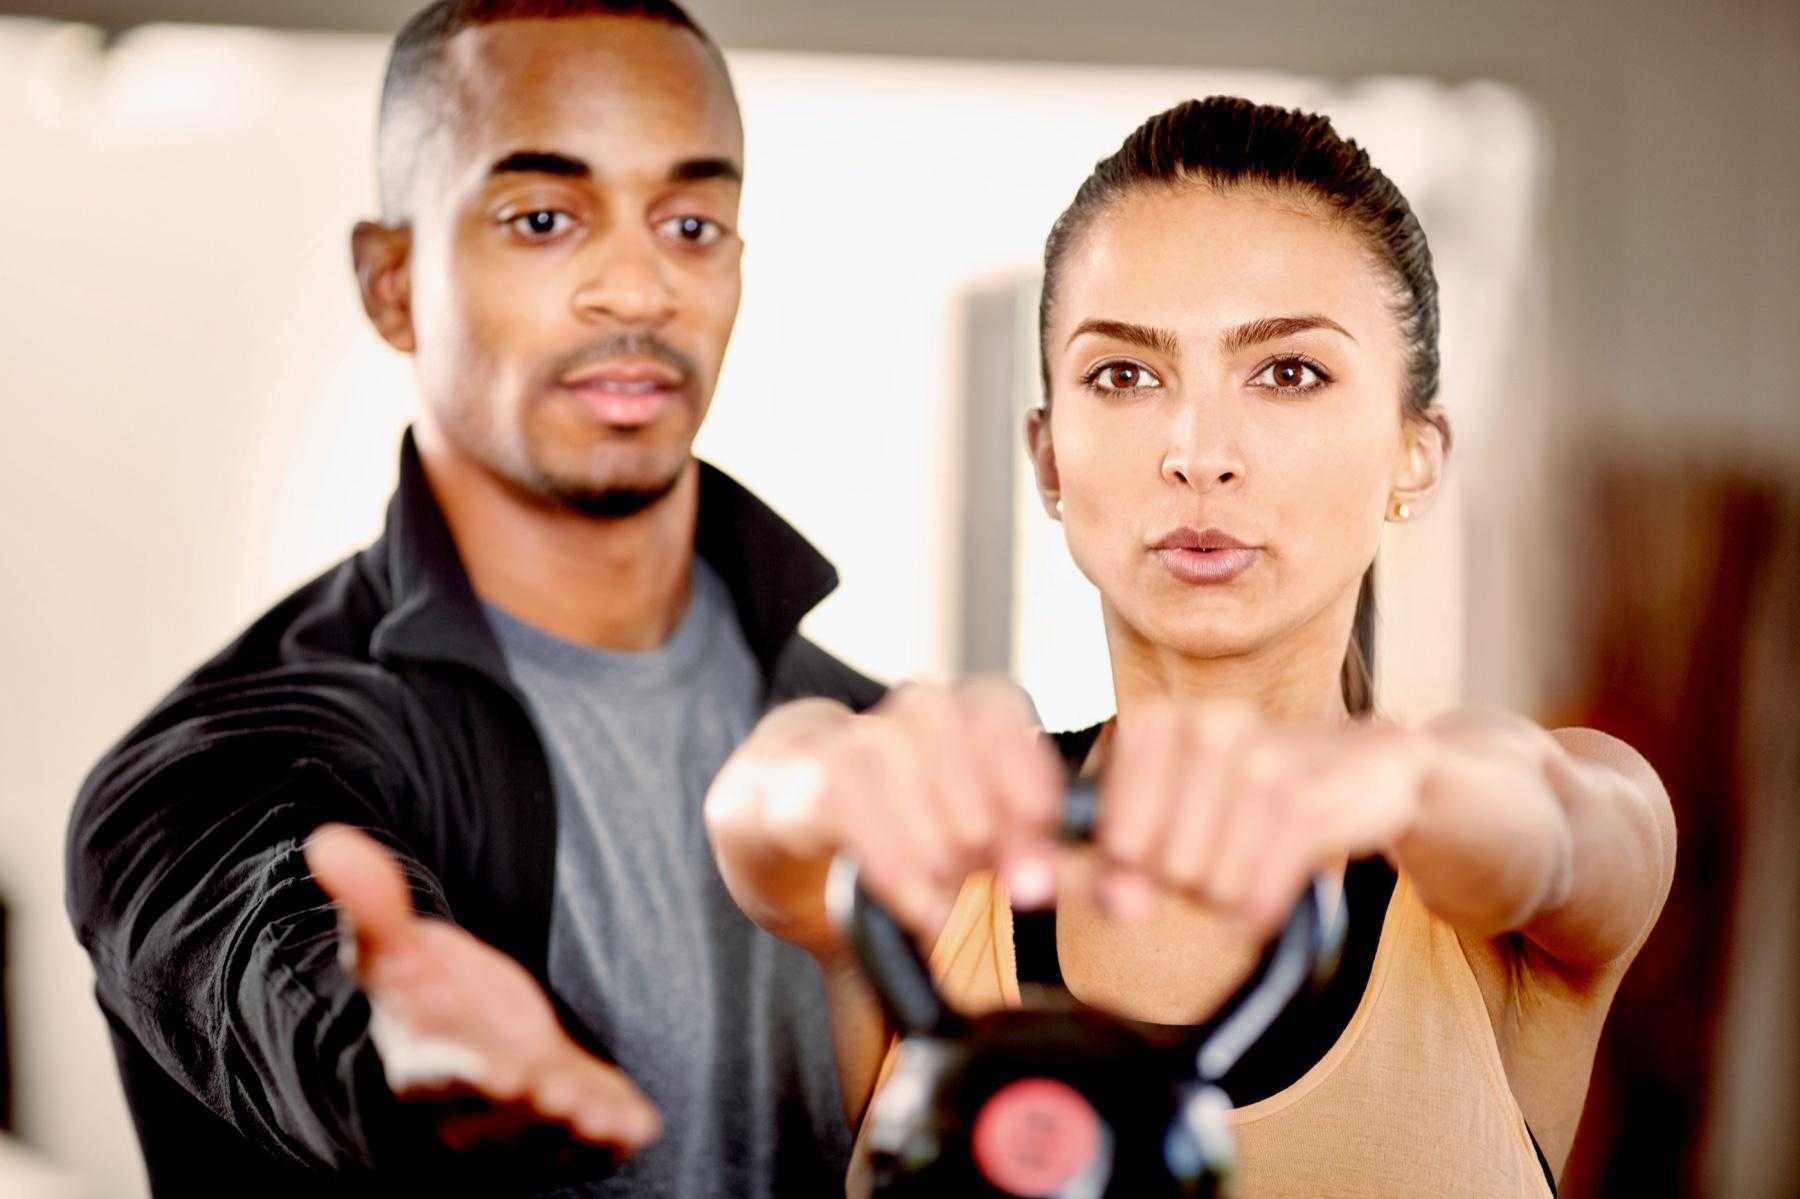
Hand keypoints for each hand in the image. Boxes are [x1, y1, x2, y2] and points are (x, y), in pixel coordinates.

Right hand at [304, 825, 660, 1154]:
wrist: (463, 1030)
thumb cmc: (423, 992)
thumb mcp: (397, 949)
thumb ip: (373, 906)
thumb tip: (328, 840)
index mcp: (424, 1066)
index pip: (445, 1079)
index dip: (472, 1080)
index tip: (506, 1074)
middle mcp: (470, 1111)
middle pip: (502, 1124)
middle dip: (535, 1116)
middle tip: (570, 1102)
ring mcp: (519, 1127)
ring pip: (547, 1144)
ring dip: (579, 1137)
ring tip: (612, 1123)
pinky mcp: (563, 1128)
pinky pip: (586, 1150)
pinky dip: (611, 1143)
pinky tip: (640, 1126)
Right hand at [707, 681, 1064, 940]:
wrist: (783, 815)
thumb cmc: (905, 832)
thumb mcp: (981, 848)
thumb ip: (1046, 866)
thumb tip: (1130, 901)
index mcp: (967, 715)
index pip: (1004, 713)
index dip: (1033, 783)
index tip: (1049, 848)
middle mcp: (913, 711)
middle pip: (962, 744)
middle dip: (994, 829)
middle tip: (1009, 888)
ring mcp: (853, 736)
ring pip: (904, 760)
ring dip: (941, 841)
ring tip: (956, 902)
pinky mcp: (804, 777)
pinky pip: (849, 803)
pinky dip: (893, 862)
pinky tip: (919, 908)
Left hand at [1095, 704, 1427, 931]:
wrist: (1374, 764)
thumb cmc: (1259, 791)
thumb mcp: (1180, 811)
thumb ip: (1125, 864)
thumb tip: (1121, 906)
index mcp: (1156, 722)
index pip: (1115, 843)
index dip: (1145, 867)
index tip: (1179, 840)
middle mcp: (1201, 729)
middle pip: (1163, 869)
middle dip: (1195, 880)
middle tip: (1231, 844)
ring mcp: (1257, 760)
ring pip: (1210, 887)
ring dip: (1234, 894)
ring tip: (1259, 853)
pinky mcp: (1307, 798)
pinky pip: (1257, 896)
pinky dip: (1265, 906)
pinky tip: (1281, 878)